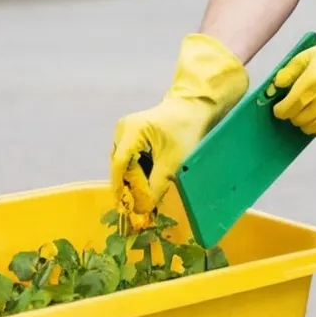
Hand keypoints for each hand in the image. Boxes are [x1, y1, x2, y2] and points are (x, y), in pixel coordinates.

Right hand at [110, 33, 248, 214]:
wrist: (195, 106)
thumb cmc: (186, 130)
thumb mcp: (173, 162)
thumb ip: (155, 186)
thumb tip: (142, 211)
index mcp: (131, 131)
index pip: (120, 166)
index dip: (122, 190)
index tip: (127, 210)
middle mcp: (123, 130)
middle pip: (120, 166)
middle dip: (129, 188)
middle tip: (137, 210)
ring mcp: (126, 131)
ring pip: (124, 164)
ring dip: (134, 181)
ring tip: (143, 200)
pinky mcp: (134, 134)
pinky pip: (131, 158)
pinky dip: (138, 172)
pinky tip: (147, 184)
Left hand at [272, 1, 315, 135]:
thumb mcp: (315, 53)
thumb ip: (291, 69)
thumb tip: (275, 85)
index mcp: (312, 81)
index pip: (287, 107)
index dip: (280, 110)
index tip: (280, 108)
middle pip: (297, 119)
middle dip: (292, 115)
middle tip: (296, 108)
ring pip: (310, 129)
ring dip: (305, 123)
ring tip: (308, 113)